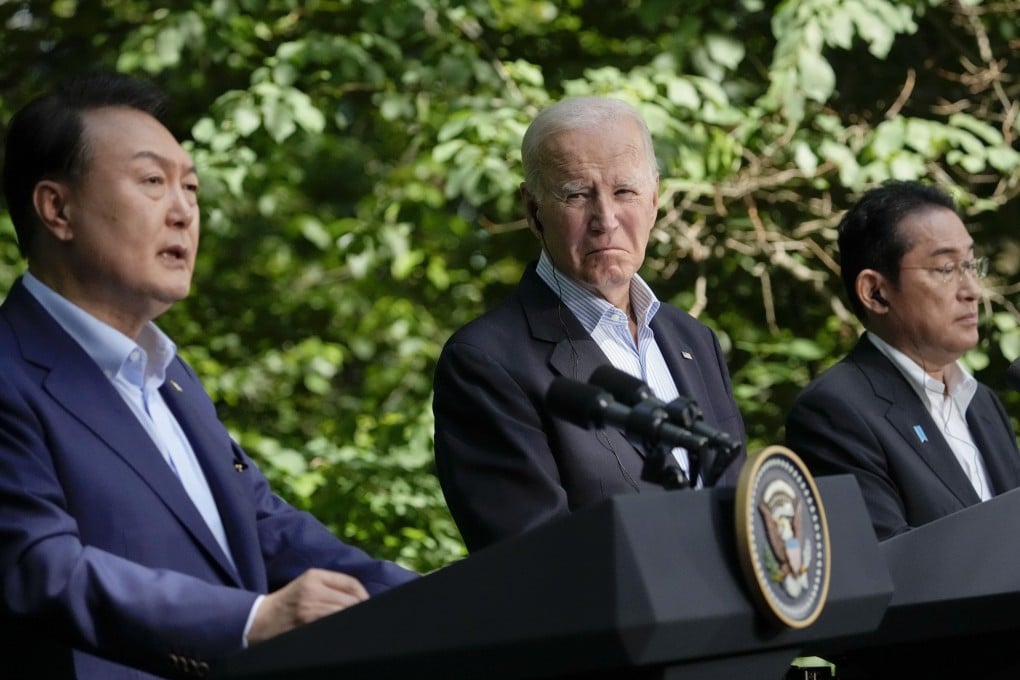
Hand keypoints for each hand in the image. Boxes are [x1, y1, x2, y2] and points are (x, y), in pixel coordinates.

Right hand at [247, 568, 368, 643]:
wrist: (260, 619)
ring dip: (352, 617)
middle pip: (351, 600)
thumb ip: (331, 584)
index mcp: (314, 576)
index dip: (364, 594)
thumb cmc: (288, 600)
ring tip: (355, 621)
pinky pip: (333, 624)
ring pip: (344, 612)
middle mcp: (313, 590)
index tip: (368, 602)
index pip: (351, 583)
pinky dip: (341, 625)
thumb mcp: (307, 583)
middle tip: (365, 614)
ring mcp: (310, 609)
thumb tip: (360, 595)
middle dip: (360, 607)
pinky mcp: (307, 625)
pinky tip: (343, 627)